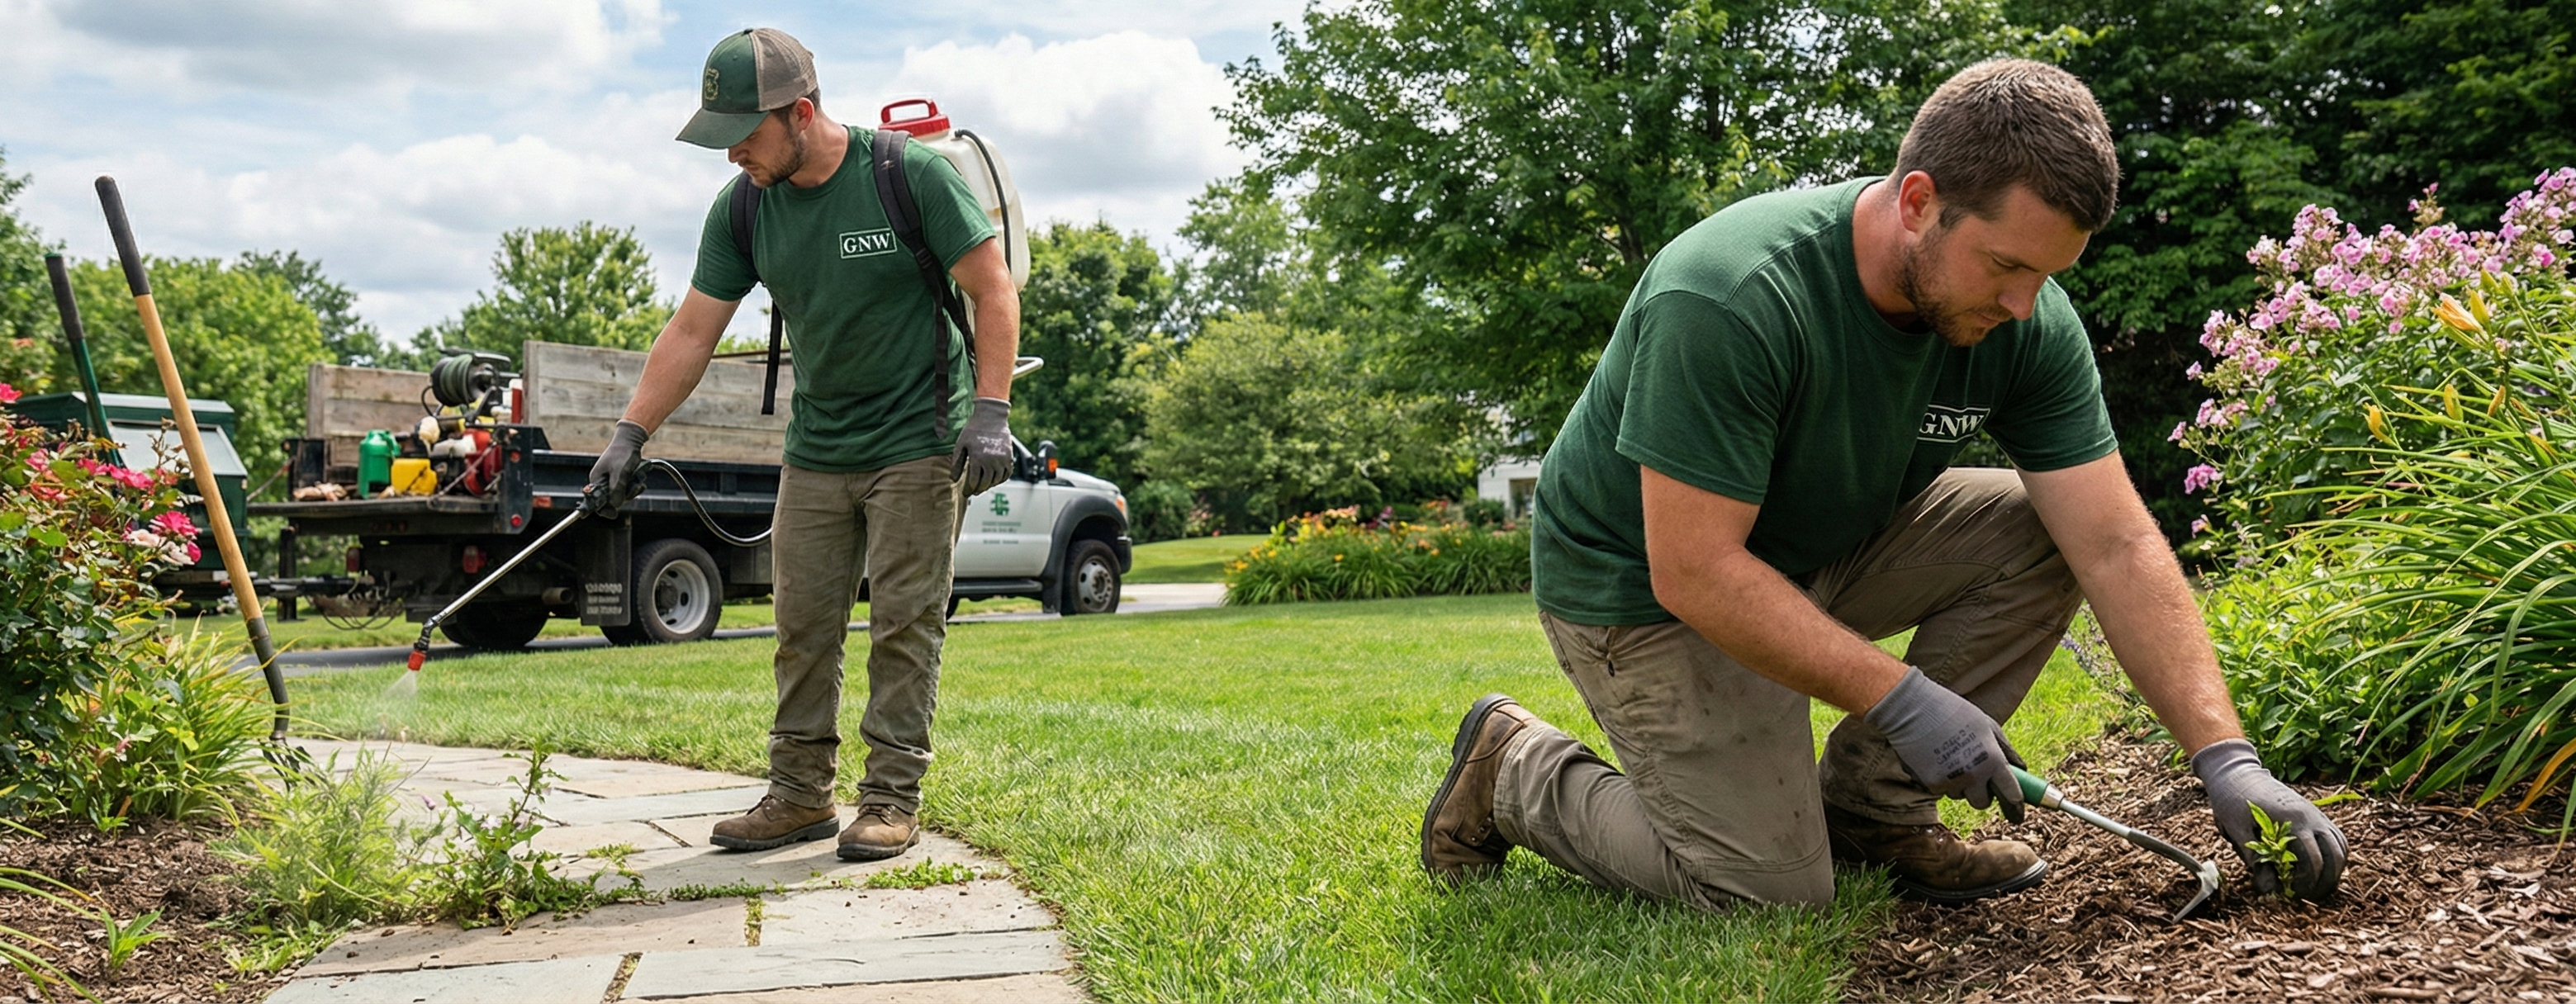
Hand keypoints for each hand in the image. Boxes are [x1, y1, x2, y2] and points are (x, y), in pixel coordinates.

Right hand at [586, 420, 649, 512]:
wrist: (631, 440)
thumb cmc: (623, 454)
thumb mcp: (620, 473)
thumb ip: (617, 489)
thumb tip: (615, 505)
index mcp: (596, 480)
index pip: (595, 501)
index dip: (604, 510)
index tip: (613, 514)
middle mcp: (602, 481)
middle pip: (612, 500)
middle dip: (625, 496)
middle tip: (634, 487)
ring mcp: (612, 480)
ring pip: (623, 494)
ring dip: (632, 489)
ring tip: (638, 479)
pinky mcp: (621, 478)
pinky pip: (628, 488)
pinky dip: (635, 485)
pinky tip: (640, 479)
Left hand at [953, 397, 1012, 497]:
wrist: (991, 417)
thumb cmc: (973, 430)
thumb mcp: (961, 444)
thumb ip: (957, 463)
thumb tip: (953, 480)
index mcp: (977, 459)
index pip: (973, 482)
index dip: (968, 490)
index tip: (965, 493)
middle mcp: (991, 461)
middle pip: (985, 483)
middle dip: (978, 490)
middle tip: (973, 492)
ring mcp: (1002, 459)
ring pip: (996, 480)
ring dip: (989, 486)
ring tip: (982, 486)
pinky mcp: (1009, 457)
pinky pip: (1007, 474)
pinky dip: (1001, 479)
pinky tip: (994, 479)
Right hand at [1865, 667, 2027, 821]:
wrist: (1912, 708)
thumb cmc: (1953, 711)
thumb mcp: (1987, 725)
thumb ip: (2006, 750)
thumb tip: (2021, 770)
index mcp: (1992, 759)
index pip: (2012, 794)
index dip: (2016, 807)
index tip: (2017, 815)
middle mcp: (1973, 775)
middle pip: (1982, 803)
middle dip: (1981, 794)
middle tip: (1976, 777)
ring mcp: (1950, 781)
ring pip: (1959, 794)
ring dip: (1959, 784)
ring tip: (1949, 757)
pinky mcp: (1929, 784)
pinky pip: (1940, 789)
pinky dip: (1940, 778)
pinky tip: (1934, 757)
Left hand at [2193, 738, 2346, 899]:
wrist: (2237, 773)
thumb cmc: (2232, 801)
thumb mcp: (2238, 831)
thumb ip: (2256, 861)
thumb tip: (2270, 891)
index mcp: (2292, 820)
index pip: (2312, 861)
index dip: (2306, 883)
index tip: (2293, 894)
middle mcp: (2311, 816)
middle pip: (2335, 856)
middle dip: (2326, 881)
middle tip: (2309, 897)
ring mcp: (2316, 813)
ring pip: (2340, 847)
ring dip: (2334, 870)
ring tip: (2316, 886)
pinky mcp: (2315, 813)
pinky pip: (2336, 837)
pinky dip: (2334, 855)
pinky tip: (2320, 868)